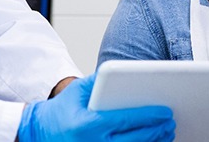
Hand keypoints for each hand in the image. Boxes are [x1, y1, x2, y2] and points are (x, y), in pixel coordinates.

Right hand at [17, 74, 174, 141]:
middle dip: (157, 132)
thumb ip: (100, 81)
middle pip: (136, 141)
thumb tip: (125, 73)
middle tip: (170, 123)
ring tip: (165, 135)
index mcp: (89, 125)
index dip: (149, 116)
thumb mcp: (78, 90)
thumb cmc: (60, 111)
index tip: (165, 112)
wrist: (37, 134)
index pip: (126, 120)